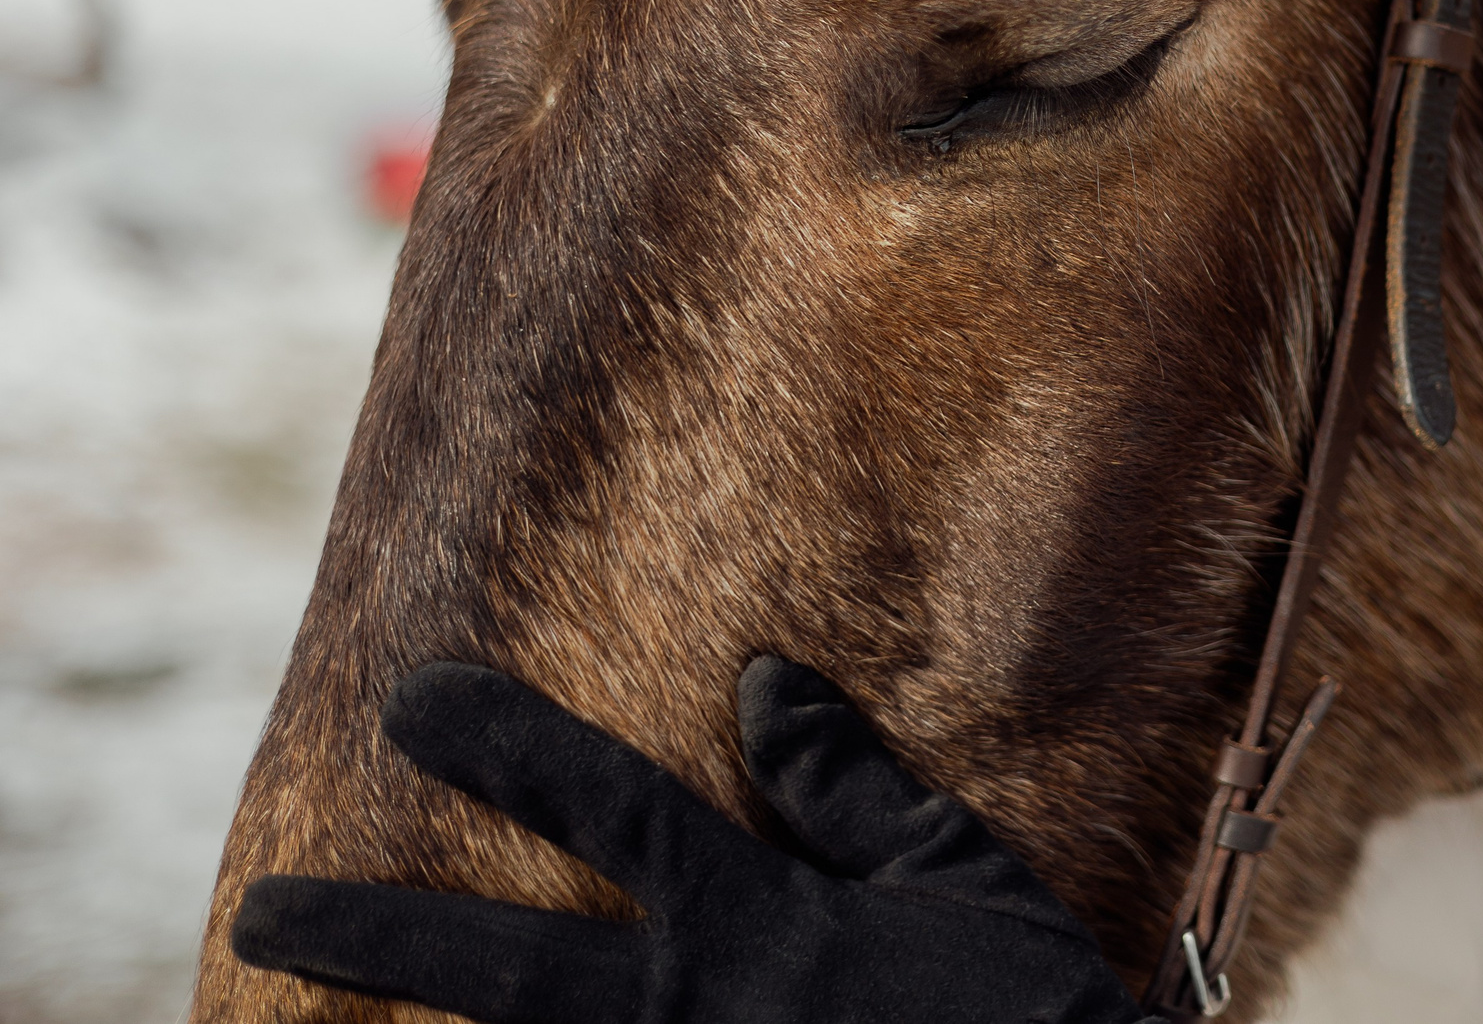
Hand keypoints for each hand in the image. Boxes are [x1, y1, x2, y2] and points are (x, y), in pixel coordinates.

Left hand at [232, 657, 1153, 1023]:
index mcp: (753, 926)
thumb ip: (848, 785)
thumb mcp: (959, 874)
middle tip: (264, 914)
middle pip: (503, 974)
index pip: (609, 811)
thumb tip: (759, 681)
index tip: (411, 698)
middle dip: (378, 936)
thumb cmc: (1028, 1009)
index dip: (506, 746)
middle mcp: (692, 1018)